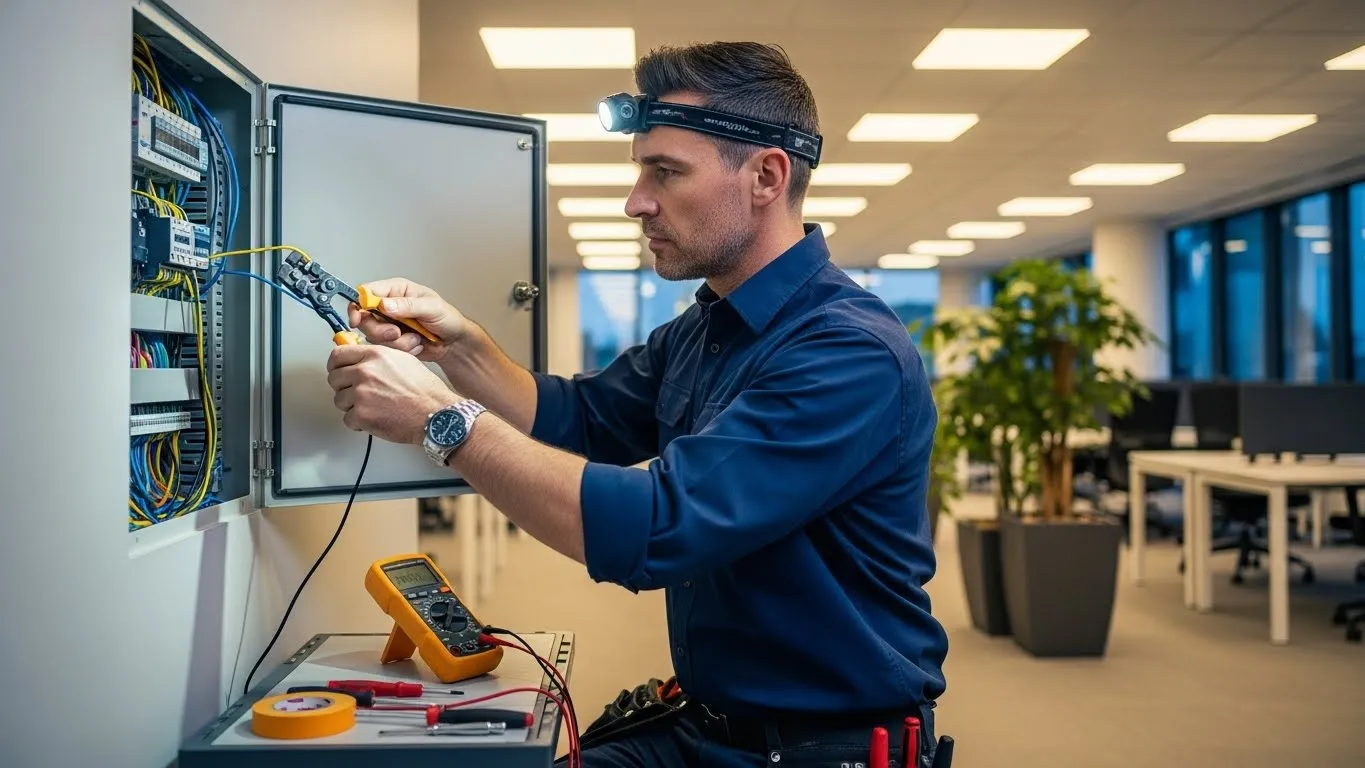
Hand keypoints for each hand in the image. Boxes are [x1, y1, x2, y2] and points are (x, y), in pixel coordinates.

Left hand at [327, 344, 458, 444]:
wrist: (435, 415)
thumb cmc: (425, 392)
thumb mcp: (403, 360)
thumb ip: (378, 358)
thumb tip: (360, 360)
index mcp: (375, 355)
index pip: (338, 356)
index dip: (335, 365)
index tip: (337, 371)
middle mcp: (365, 372)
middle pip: (334, 378)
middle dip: (344, 388)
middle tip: (357, 394)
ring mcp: (361, 394)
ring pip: (339, 400)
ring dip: (351, 406)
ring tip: (372, 407)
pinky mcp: (361, 415)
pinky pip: (347, 419)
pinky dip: (359, 423)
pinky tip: (374, 419)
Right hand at [348, 278, 467, 362]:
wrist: (455, 343)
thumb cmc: (447, 319)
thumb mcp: (431, 308)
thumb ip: (408, 305)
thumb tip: (384, 304)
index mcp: (396, 290)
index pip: (366, 292)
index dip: (358, 305)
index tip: (358, 319)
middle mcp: (388, 306)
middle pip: (364, 317)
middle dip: (379, 330)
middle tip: (396, 333)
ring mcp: (389, 324)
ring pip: (373, 335)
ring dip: (395, 342)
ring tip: (415, 339)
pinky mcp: (392, 341)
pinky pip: (385, 348)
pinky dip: (402, 350)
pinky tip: (416, 346)